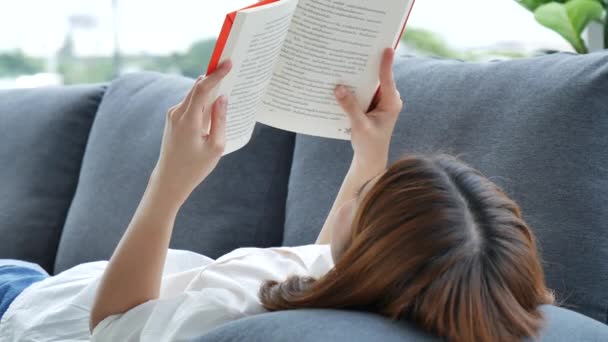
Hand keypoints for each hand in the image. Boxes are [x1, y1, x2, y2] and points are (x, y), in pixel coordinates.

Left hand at [150, 60, 232, 206]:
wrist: (170, 179)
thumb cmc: (195, 167)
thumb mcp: (216, 146)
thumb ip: (220, 120)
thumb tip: (222, 98)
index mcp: (188, 120)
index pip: (203, 89)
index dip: (216, 74)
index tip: (228, 63)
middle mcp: (177, 113)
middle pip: (198, 88)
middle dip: (214, 78)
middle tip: (231, 69)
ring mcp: (173, 115)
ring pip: (195, 96)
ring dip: (210, 91)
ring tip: (228, 89)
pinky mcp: (174, 119)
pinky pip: (191, 104)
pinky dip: (203, 101)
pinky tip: (215, 106)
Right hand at [335, 48, 402, 169]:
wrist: (370, 160)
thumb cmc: (369, 145)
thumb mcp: (359, 126)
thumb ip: (350, 107)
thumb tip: (338, 88)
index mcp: (391, 104)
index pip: (388, 80)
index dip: (386, 64)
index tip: (387, 48)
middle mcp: (388, 99)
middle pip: (377, 78)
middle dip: (366, 66)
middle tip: (357, 49)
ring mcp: (379, 102)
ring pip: (367, 84)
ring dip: (356, 76)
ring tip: (344, 61)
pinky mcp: (370, 105)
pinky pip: (361, 92)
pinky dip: (352, 88)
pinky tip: (340, 81)